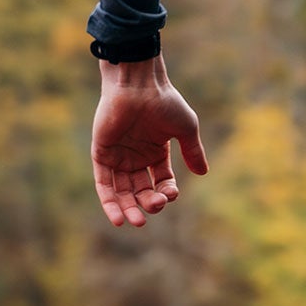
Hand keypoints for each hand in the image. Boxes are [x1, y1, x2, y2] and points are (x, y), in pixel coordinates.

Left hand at [91, 55, 208, 228]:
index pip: (161, 182)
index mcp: (155, 152)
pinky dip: (109, 201)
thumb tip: (203, 173)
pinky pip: (103, 184)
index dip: (167, 192)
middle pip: (141, 190)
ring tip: (137, 222)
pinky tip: (118, 217)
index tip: (172, 194)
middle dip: (149, 203)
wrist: (138, 84)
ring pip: (122, 191)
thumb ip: (192, 151)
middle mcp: (136, 156)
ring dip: (129, 208)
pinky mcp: (101, 154)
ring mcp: (117, 156)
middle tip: (155, 208)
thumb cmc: (163, 101)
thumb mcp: (185, 129)